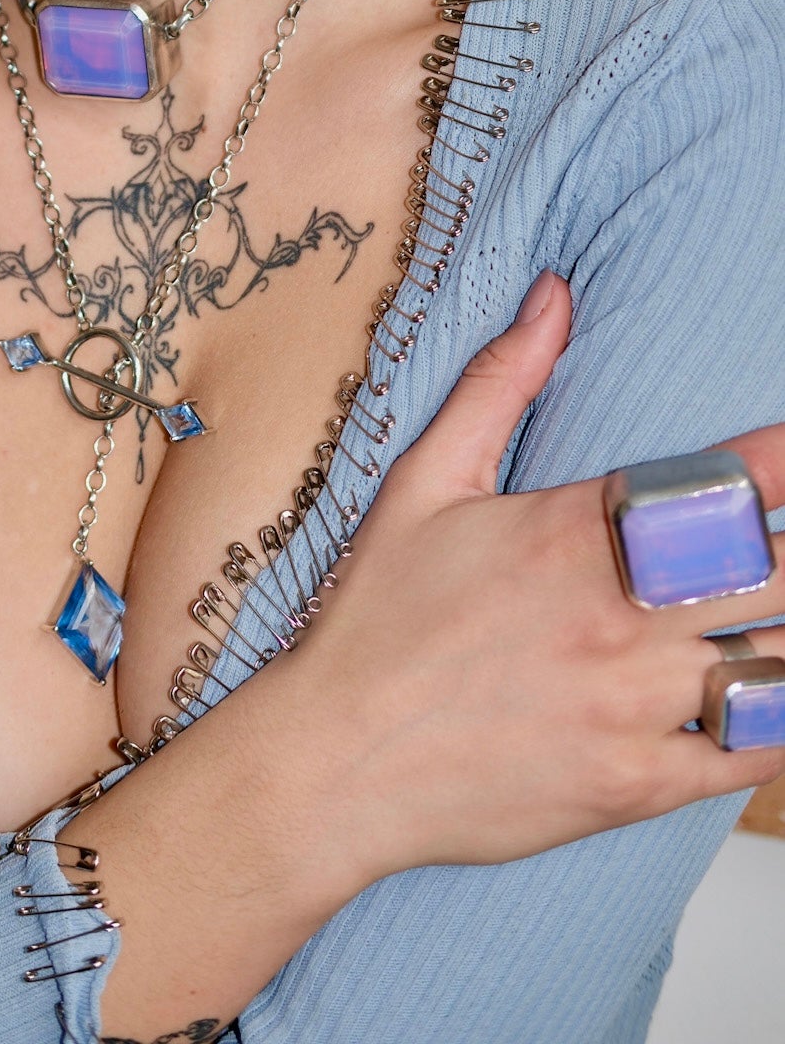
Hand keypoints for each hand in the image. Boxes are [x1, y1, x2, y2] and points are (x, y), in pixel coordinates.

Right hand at [298, 270, 784, 882]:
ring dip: (784, 635)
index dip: (781, 466)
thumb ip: (501, 382)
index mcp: (579, 530)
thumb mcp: (425, 480)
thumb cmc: (378, 617)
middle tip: (772, 551)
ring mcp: (638, 705)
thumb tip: (555, 292)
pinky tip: (767, 695)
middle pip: (777, 574)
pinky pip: (756, 753)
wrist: (337, 760)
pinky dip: (777, 721)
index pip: (729, 480)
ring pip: (778, 664)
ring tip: (767, 615)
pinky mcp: (642, 784)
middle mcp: (622, 615)